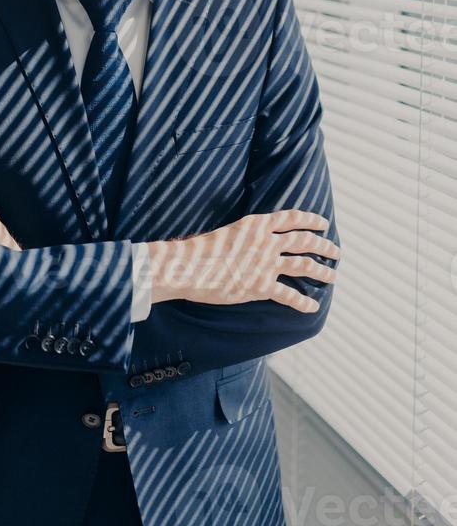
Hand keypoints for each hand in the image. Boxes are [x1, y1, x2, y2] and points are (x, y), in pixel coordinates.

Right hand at [146, 209, 340, 313]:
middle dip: (324, 246)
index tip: (323, 223)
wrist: (188, 267)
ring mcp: (265, 264)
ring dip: (322, 271)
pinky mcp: (261, 286)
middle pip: (304, 241)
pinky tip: (312, 307)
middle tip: (336, 252)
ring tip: (333, 276)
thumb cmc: (201, 250)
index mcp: (257, 225)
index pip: (291, 218)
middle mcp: (266, 242)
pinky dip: (303, 302)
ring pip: (303, 265)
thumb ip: (247, 236)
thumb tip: (256, 240)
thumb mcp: (229, 232)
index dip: (310, 220)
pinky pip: (290, 295)